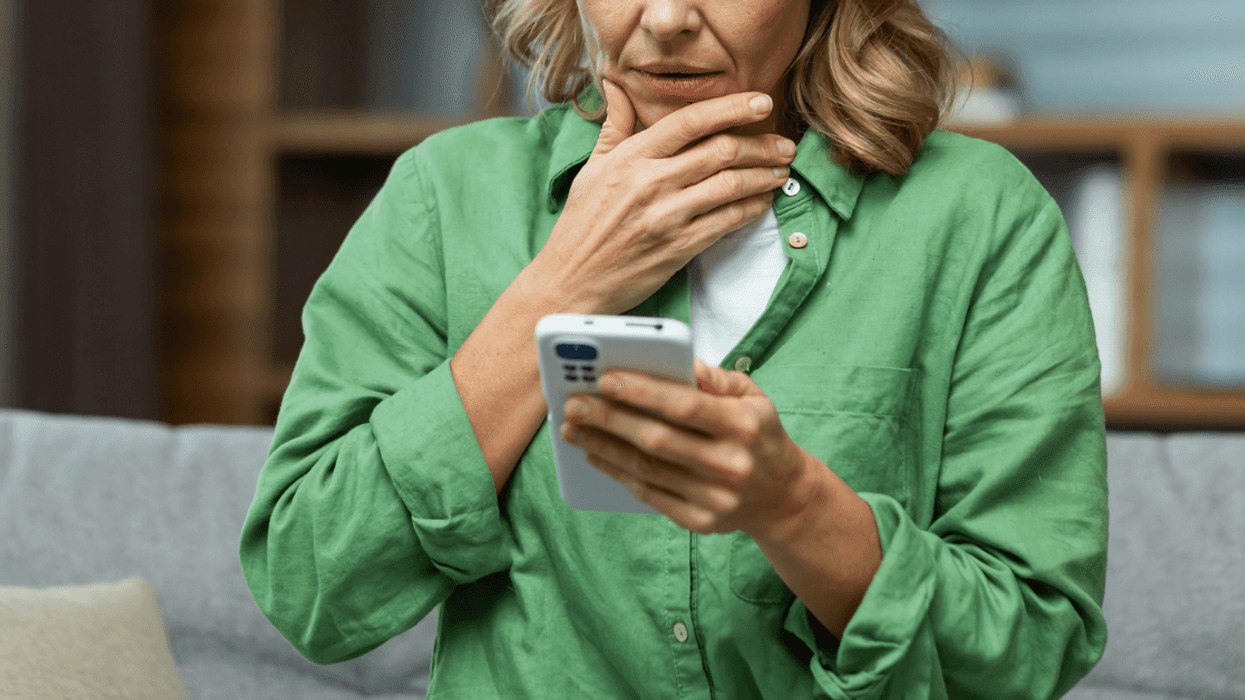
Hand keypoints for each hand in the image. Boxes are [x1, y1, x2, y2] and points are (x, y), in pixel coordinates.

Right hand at [528, 79, 796, 316]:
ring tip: (781, 171)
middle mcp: (651, 182)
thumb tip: (617, 87)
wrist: (572, 278)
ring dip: (764, 176)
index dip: (732, 107)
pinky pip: (727, 221)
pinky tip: (762, 202)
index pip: (691, 121)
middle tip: (784, 144)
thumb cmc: (582, 224)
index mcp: (632, 157)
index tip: (761, 103)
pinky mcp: (679, 247)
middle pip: (721, 150)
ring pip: (731, 184)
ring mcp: (667, 216)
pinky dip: (751, 209)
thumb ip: (615, 126)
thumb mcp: (593, 167)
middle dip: (762, 145)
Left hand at [559, 357, 816, 537]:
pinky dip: (617, 472)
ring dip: (603, 446)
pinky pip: (649, 495)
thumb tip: (680, 363)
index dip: (641, 391)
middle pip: (657, 439)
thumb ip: (716, 378)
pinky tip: (595, 454)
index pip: (685, 405)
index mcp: (744, 425)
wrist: (784, 496)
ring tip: (573, 428)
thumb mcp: (752, 396)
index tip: (604, 377)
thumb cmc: (758, 434)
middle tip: (573, 403)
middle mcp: (731, 464)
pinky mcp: (700, 522)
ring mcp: (716, 498)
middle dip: (609, 419)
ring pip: (646, 469)